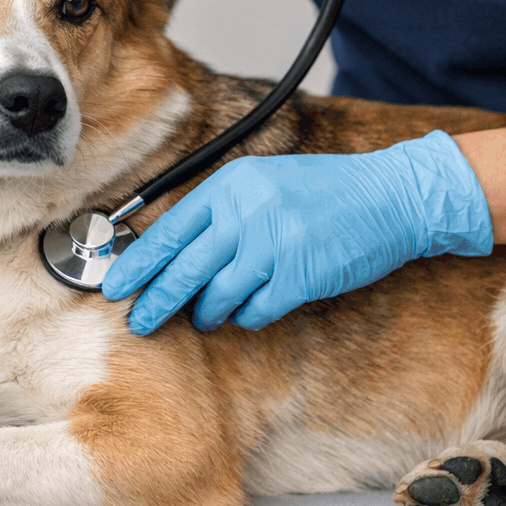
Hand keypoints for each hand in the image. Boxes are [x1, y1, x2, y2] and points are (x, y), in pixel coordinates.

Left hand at [103, 131, 491, 333]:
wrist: (390, 197)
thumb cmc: (324, 191)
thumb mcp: (263, 182)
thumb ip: (220, 210)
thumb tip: (170, 247)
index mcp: (232, 187)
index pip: (169, 231)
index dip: (138, 264)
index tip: (115, 286)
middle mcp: (247, 215)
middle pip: (183, 270)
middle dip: (155, 302)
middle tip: (138, 322)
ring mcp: (273, 247)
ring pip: (216, 297)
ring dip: (206, 313)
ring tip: (203, 317)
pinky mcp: (298, 278)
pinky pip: (254, 311)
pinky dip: (246, 316)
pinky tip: (246, 311)